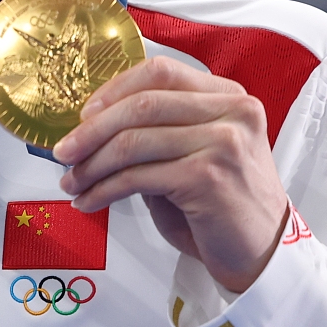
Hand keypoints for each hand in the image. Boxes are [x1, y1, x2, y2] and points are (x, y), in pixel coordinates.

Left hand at [50, 57, 287, 293]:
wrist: (262, 254)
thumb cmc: (221, 206)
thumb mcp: (193, 153)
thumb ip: (157, 131)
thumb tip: (91, 126)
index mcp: (228, 96)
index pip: (159, 72)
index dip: (113, 90)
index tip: (83, 115)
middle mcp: (232, 112)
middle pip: (141, 105)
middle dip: (91, 131)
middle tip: (63, 152)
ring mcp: (224, 142)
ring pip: (133, 141)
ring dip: (91, 165)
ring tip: (72, 182)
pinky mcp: (209, 176)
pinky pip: (137, 177)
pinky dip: (104, 190)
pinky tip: (90, 201)